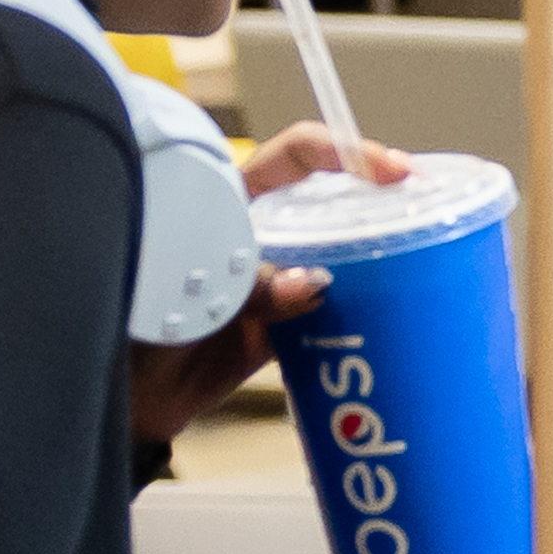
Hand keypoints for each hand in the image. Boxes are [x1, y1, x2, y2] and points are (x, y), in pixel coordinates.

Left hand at [121, 124, 412, 445]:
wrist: (126, 401)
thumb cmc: (133, 330)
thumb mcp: (190, 294)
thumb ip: (249, 286)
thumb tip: (314, 284)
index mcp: (228, 202)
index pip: (297, 156)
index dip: (346, 153)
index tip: (393, 173)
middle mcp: (259, 234)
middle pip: (332, 202)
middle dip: (382, 205)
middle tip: (426, 216)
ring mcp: (276, 280)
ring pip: (341, 257)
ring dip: (379, 263)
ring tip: (422, 270)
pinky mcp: (286, 328)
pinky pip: (336, 315)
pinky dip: (366, 318)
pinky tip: (393, 323)